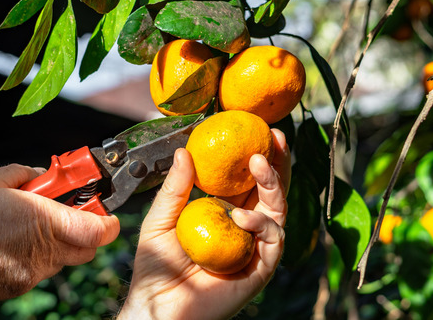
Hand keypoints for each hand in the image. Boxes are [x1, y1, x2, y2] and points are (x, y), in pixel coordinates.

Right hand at [0, 164, 119, 301]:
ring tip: (29, 223)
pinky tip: (12, 241)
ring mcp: (33, 271)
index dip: (107, 219)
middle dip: (84, 229)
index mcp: (46, 220)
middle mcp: (46, 250)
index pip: (100, 230)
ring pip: (63, 258)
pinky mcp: (19, 285)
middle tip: (65, 210)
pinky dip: (36, 255)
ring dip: (57, 241)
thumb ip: (21, 174)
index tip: (100, 207)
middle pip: (87, 247)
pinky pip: (39, 268)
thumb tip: (38, 174)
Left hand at [119, 129, 289, 319]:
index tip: (256, 130)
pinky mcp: (259, 269)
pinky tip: (241, 215)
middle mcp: (242, 228)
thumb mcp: (160, 219)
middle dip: (277, 162)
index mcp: (222, 213)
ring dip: (273, 184)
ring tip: (258, 164)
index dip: (255, 156)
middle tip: (273, 138)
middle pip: (269, 191)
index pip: (245, 181)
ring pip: (277, 211)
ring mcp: (253, 248)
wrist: (156, 305)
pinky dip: (260, 224)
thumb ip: (175, 188)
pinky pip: (272, 241)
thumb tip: (184, 151)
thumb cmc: (155, 266)